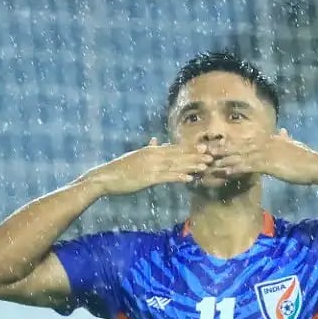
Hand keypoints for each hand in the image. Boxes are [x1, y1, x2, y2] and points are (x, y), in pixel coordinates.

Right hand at [87, 138, 214, 195]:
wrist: (106, 176)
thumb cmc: (120, 168)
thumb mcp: (136, 154)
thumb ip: (148, 147)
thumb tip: (155, 140)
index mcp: (152, 150)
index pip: (174, 148)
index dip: (190, 148)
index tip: (203, 146)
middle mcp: (154, 156)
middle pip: (179, 155)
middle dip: (195, 155)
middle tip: (211, 155)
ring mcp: (152, 167)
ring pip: (176, 165)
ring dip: (192, 165)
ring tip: (205, 166)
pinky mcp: (148, 178)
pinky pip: (167, 177)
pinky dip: (179, 177)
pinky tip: (189, 178)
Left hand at [209, 129, 317, 184]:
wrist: (317, 166)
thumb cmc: (306, 160)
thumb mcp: (293, 146)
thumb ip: (285, 138)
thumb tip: (283, 132)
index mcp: (269, 139)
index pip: (245, 140)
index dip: (228, 143)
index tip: (214, 145)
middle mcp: (265, 143)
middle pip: (238, 145)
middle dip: (220, 149)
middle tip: (203, 152)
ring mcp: (266, 152)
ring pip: (239, 155)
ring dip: (223, 159)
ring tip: (207, 163)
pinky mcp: (269, 163)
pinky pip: (248, 166)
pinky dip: (235, 168)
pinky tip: (224, 172)